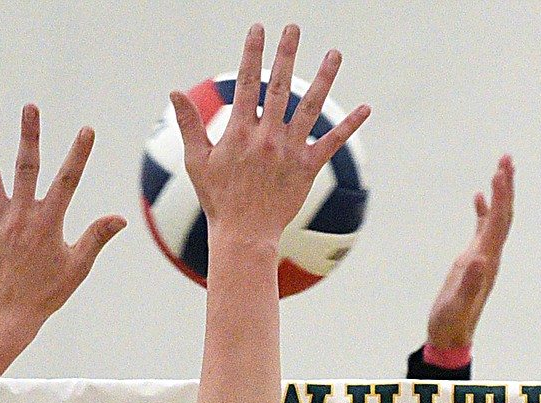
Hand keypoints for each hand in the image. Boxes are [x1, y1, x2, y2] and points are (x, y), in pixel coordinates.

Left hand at [0, 105, 124, 339]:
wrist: (7, 313)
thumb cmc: (46, 293)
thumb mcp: (77, 268)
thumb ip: (96, 238)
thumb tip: (119, 219)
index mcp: (48, 222)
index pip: (68, 181)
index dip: (79, 154)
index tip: (87, 130)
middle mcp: (21, 214)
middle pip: (26, 167)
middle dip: (29, 135)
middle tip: (30, 107)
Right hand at [170, 23, 369, 249]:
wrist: (244, 236)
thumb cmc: (219, 200)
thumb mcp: (197, 162)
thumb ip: (189, 124)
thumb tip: (174, 91)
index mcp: (240, 132)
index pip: (247, 83)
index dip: (252, 53)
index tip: (258, 28)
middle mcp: (267, 137)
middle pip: (280, 86)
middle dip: (286, 54)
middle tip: (294, 27)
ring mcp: (290, 152)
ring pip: (310, 107)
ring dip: (324, 78)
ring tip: (335, 53)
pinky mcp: (308, 170)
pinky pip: (332, 143)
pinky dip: (350, 126)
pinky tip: (366, 108)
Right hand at [426, 154, 514, 350]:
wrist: (450, 338)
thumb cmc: (451, 324)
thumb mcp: (457, 305)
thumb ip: (469, 285)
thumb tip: (480, 260)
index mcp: (486, 262)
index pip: (498, 222)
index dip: (501, 196)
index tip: (500, 171)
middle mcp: (489, 256)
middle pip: (504, 215)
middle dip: (506, 186)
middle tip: (507, 157)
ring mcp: (482, 257)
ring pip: (496, 219)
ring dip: (499, 193)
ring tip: (500, 167)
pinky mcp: (473, 261)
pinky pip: (482, 229)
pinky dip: (483, 210)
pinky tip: (478, 196)